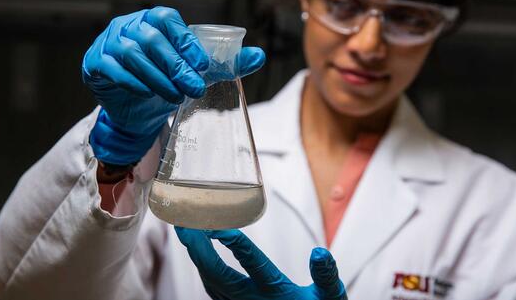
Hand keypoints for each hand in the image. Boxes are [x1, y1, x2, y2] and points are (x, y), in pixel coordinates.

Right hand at [83, 7, 264, 164]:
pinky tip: (148, 93)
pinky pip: (112, 69)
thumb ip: (225, 63)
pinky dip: (132, 82)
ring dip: (157, 77)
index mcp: (153, 20)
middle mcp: (129, 27)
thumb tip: (259, 56)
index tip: (202, 64)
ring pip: (131, 54)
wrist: (136, 109)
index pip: (167, 19)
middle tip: (194, 87)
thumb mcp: (196, 72)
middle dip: (176, 65)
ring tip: (176, 96)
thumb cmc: (165, 81)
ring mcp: (109, 43)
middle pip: (151, 39)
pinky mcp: (95, 64)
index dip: (185, 40)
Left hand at [175, 227, 346, 299]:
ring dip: (197, 257)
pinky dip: (203, 269)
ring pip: (211, 283)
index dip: (235, 243)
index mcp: (276, 292)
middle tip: (185, 224)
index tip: (219, 225)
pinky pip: (214, 290)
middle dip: (199, 249)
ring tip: (187, 232)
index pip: (252, 264)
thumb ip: (326, 276)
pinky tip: (200, 254)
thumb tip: (319, 253)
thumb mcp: (330, 298)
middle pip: (218, 275)